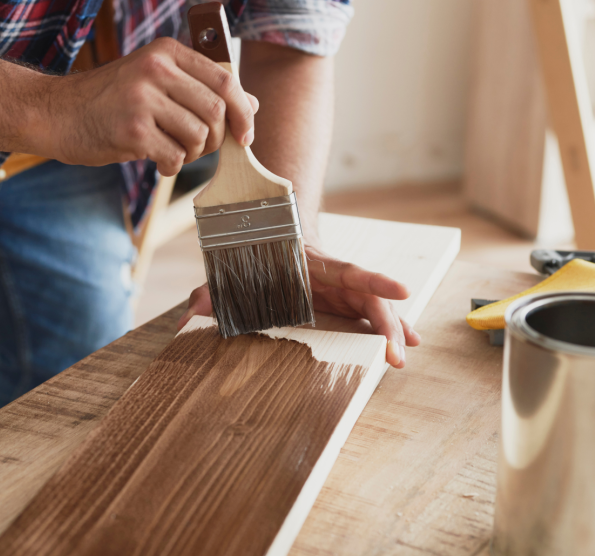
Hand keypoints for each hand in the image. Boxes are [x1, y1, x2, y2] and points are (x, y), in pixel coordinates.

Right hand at [35, 38, 257, 175]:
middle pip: (217, 110)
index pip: (225, 79)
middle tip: (199, 147)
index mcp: (166, 52)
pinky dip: (171, 166)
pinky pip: (175, 156)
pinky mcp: (132, 130)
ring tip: (172, 150)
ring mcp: (142, 99)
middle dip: (217, 138)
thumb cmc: (108, 100)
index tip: (245, 134)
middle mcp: (156, 69)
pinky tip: (156, 160)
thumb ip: (201, 88)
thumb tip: (252, 105)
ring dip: (193, 153)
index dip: (243, 111)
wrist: (55, 112)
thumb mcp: (155, 81)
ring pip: (199, 136)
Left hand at [178, 244, 420, 367]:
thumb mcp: (231, 273)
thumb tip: (187, 316)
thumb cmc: (253, 257)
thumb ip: (212, 293)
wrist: (268, 236)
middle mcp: (335, 276)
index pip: (351, 271)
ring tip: (401, 358)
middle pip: (370, 299)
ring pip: (375, 309)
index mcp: (314, 265)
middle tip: (396, 354)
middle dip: (387, 325)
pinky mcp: (344, 301)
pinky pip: (371, 315)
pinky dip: (390, 329)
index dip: (377, 281)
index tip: (404, 290)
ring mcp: (343, 289)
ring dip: (392, 332)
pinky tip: (407, 346)